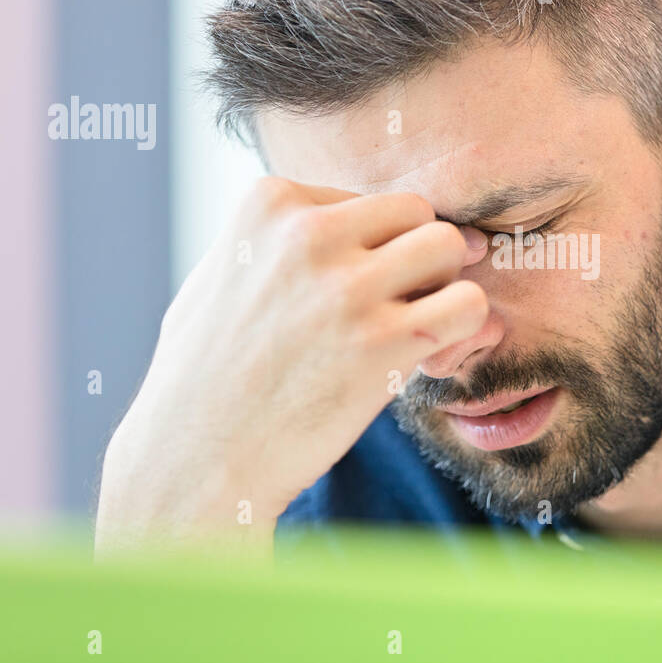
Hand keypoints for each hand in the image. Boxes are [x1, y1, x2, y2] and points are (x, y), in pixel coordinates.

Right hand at [94, 176, 487, 557]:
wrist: (194, 461)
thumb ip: (274, 239)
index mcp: (268, 203)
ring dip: (445, 286)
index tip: (349, 295)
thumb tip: (340, 219)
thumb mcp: (218, 276)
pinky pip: (467, 306)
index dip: (374, 250)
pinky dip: (464, 328)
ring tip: (414, 327)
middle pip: (416, 213)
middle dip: (418, 257)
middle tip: (402, 306)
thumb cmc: (203, 376)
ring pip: (449, 247)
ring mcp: (349, 288)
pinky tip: (428, 356)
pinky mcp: (384, 343)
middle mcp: (309, 234)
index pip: (368, 201)